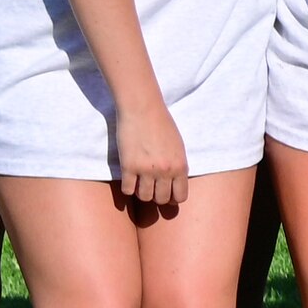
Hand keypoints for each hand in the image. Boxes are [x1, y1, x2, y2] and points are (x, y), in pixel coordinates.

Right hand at [110, 96, 191, 216]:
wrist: (142, 109)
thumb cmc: (162, 124)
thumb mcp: (178, 146)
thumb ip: (177, 165)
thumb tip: (174, 183)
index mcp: (180, 166)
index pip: (180, 196)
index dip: (172, 197)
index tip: (166, 192)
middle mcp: (165, 171)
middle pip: (161, 199)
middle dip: (156, 196)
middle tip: (151, 187)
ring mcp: (146, 170)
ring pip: (144, 197)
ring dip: (141, 193)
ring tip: (140, 182)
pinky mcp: (128, 166)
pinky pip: (127, 190)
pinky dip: (128, 188)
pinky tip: (129, 179)